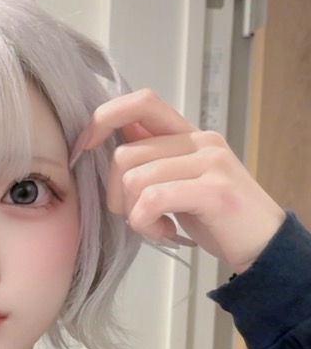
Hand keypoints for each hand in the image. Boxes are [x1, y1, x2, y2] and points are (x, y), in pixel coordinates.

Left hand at [72, 89, 285, 273]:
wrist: (264, 247)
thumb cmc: (217, 220)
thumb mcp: (180, 182)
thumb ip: (152, 160)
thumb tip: (111, 139)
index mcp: (189, 134)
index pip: (141, 101)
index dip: (103, 118)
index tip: (83, 149)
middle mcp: (201, 141)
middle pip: (124, 155)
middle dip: (116, 195)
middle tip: (136, 216)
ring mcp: (210, 164)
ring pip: (134, 179)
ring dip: (133, 214)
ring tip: (156, 226)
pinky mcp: (214, 191)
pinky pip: (152, 200)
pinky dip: (146, 224)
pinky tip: (163, 232)